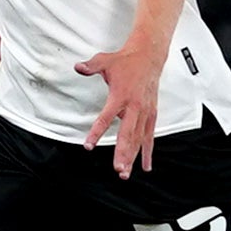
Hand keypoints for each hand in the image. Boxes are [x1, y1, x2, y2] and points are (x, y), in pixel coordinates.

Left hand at [74, 40, 166, 175]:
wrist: (149, 57)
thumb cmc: (126, 61)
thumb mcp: (105, 61)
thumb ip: (91, 66)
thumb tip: (77, 67)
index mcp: (120, 96)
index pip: (106, 117)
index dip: (97, 132)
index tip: (88, 146)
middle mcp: (134, 107)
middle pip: (127, 134)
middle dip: (123, 153)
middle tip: (118, 169)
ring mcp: (145, 112)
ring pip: (138, 139)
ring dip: (132, 157)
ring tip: (125, 173)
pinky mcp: (152, 114)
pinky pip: (150, 136)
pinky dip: (147, 152)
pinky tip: (145, 166)